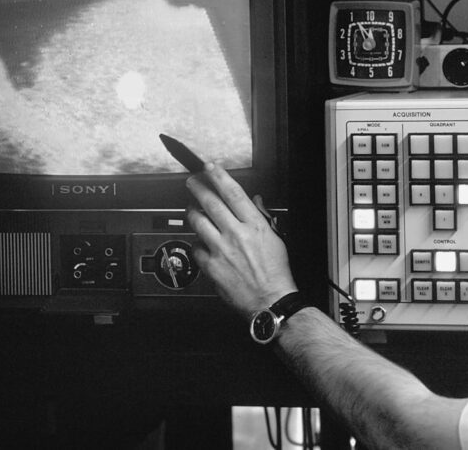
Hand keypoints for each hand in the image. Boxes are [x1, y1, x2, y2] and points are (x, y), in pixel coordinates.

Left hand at [186, 163, 296, 315]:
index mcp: (254, 225)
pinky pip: (196, 247)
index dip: (218, 176)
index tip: (210, 167)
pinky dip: (197, 242)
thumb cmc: (276, 272)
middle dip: (198, 187)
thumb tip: (254, 201)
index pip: (232, 193)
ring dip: (192, 212)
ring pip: (198, 221)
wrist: (270, 300)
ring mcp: (220, 250)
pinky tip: (200, 242)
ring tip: (192, 209)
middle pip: (210, 202)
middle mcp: (235, 234)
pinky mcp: (211, 266)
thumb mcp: (276, 238)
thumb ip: (262, 217)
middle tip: (191, 181)